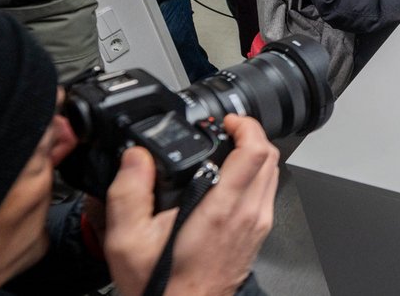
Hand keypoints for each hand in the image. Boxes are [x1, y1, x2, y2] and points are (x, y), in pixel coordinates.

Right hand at [104, 115, 279, 295]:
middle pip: (270, 157)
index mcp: (221, 209)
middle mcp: (247, 215)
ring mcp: (256, 226)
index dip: (246, 125)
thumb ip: (128, 191)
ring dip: (255, 155)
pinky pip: (266, 194)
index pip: (255, 152)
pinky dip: (255, 177)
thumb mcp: (127, 238)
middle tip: (226, 130)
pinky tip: (229, 180)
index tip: (227, 120)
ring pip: (272, 174)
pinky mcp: (257, 235)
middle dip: (251, 135)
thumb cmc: (160, 285)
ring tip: (228, 149)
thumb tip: (136, 156)